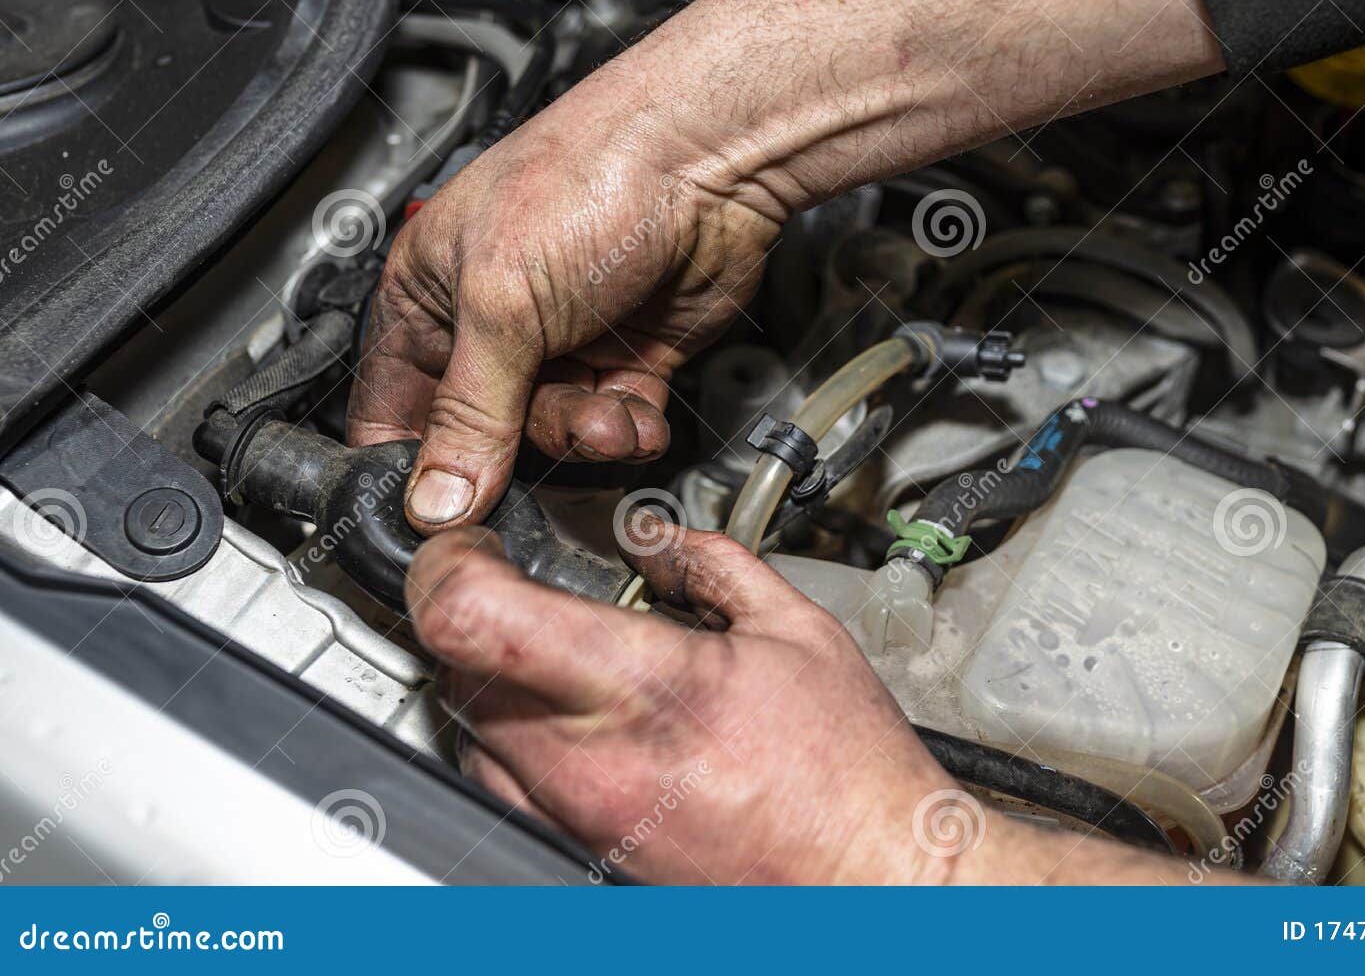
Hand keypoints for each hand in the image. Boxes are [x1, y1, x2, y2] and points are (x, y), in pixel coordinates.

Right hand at [347, 65, 785, 531]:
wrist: (705, 158)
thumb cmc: (588, 179)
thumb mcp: (502, 303)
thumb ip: (469, 413)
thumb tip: (435, 499)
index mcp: (427, 296)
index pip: (392, 410)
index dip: (413, 467)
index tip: (441, 512)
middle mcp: (490, 324)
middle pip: (484, 438)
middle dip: (524, 444)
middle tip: (553, 425)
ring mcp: (563, 341)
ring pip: (555, 437)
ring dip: (586, 435)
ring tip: (611, 409)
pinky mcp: (627, 355)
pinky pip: (614, 425)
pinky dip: (630, 431)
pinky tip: (640, 413)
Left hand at [406, 521, 1213, 883]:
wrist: (869, 874)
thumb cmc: (846, 769)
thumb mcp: (794, 628)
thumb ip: (710, 563)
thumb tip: (655, 535)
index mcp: (646, 685)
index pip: (475, 618)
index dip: (448, 567)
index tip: (467, 547)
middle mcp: (592, 762)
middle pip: (455, 667)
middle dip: (473, 615)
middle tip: (515, 588)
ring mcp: (578, 817)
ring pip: (465, 731)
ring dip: (488, 678)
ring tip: (552, 655)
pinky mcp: (580, 852)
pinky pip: (501, 787)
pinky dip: (511, 740)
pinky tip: (572, 719)